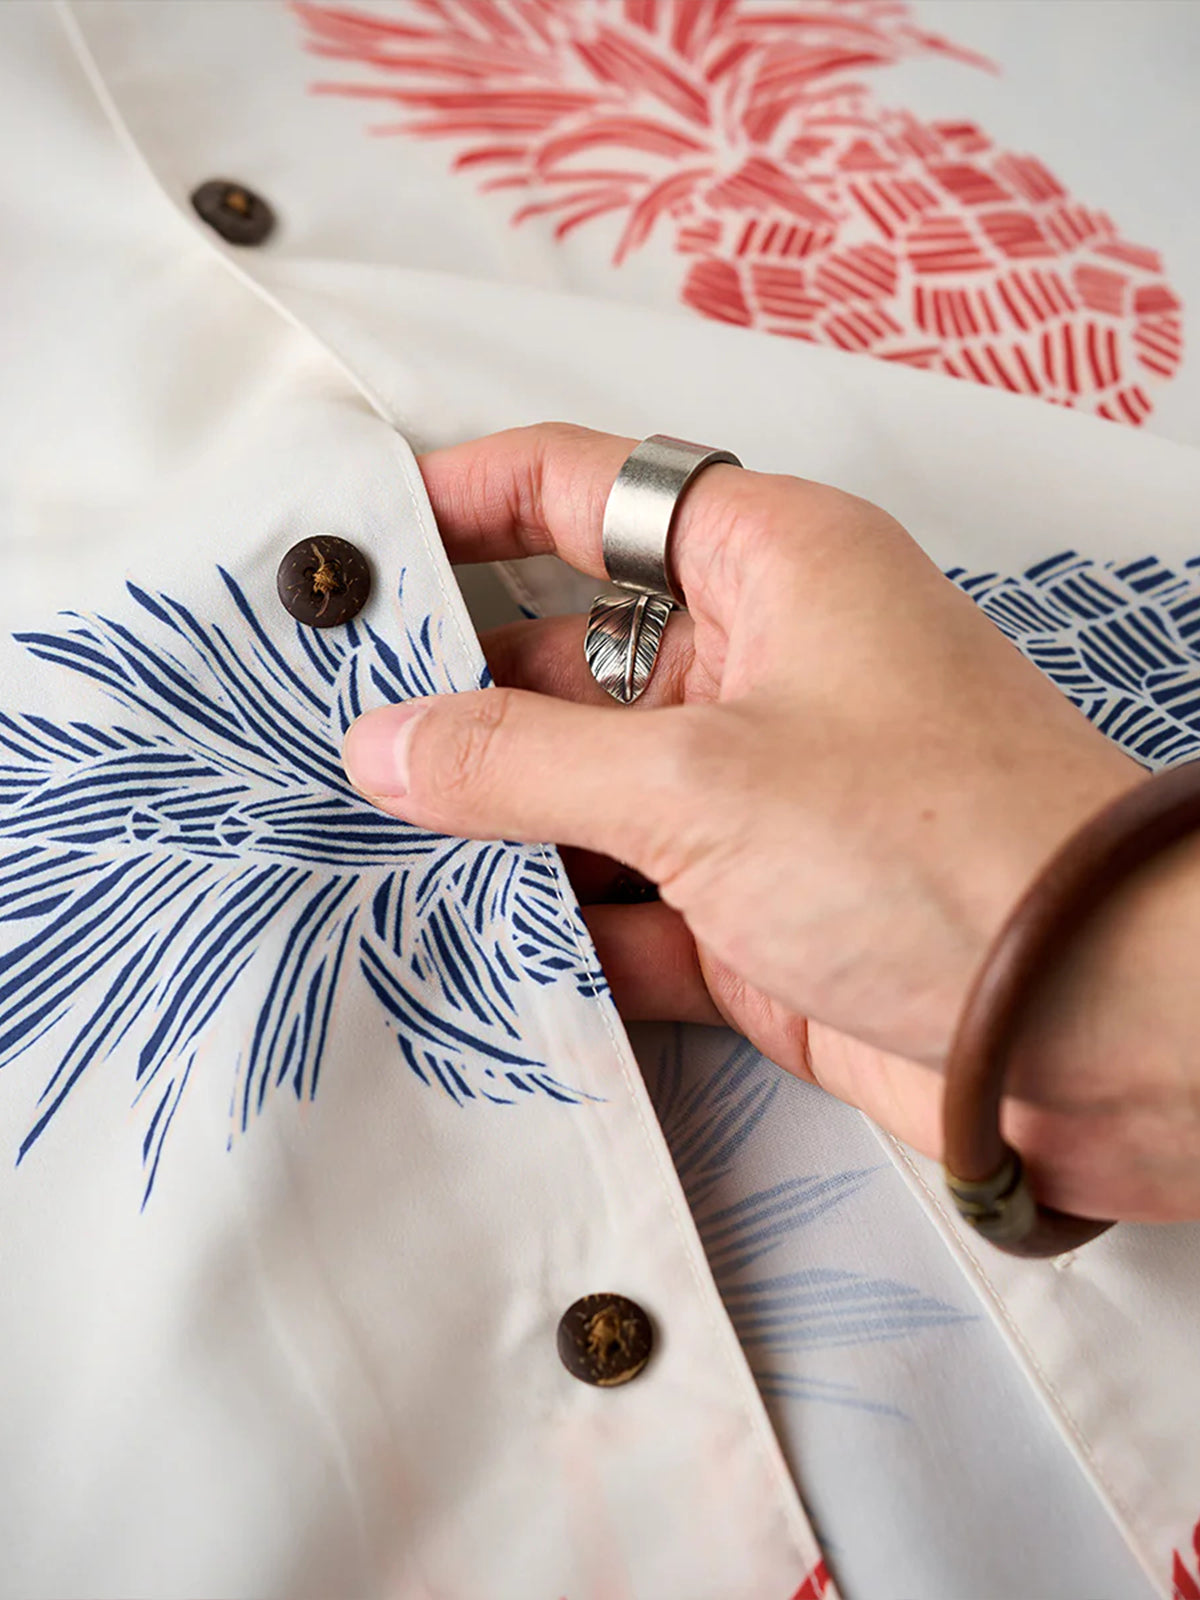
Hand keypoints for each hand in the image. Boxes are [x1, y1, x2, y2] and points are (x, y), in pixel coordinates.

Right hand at [343, 424, 1199, 1222]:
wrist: (1091, 1029)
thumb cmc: (949, 848)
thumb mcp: (700, 781)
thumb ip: (525, 761)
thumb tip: (391, 742)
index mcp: (774, 569)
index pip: (597, 493)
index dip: (479, 494)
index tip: (373, 533)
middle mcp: (765, 671)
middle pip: (573, 654)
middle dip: (462, 690)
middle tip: (333, 720)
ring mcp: (759, 799)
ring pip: (590, 790)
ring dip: (497, 821)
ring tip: (363, 837)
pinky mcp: (758, 914)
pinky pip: (625, 906)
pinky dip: (558, 927)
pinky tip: (467, 942)